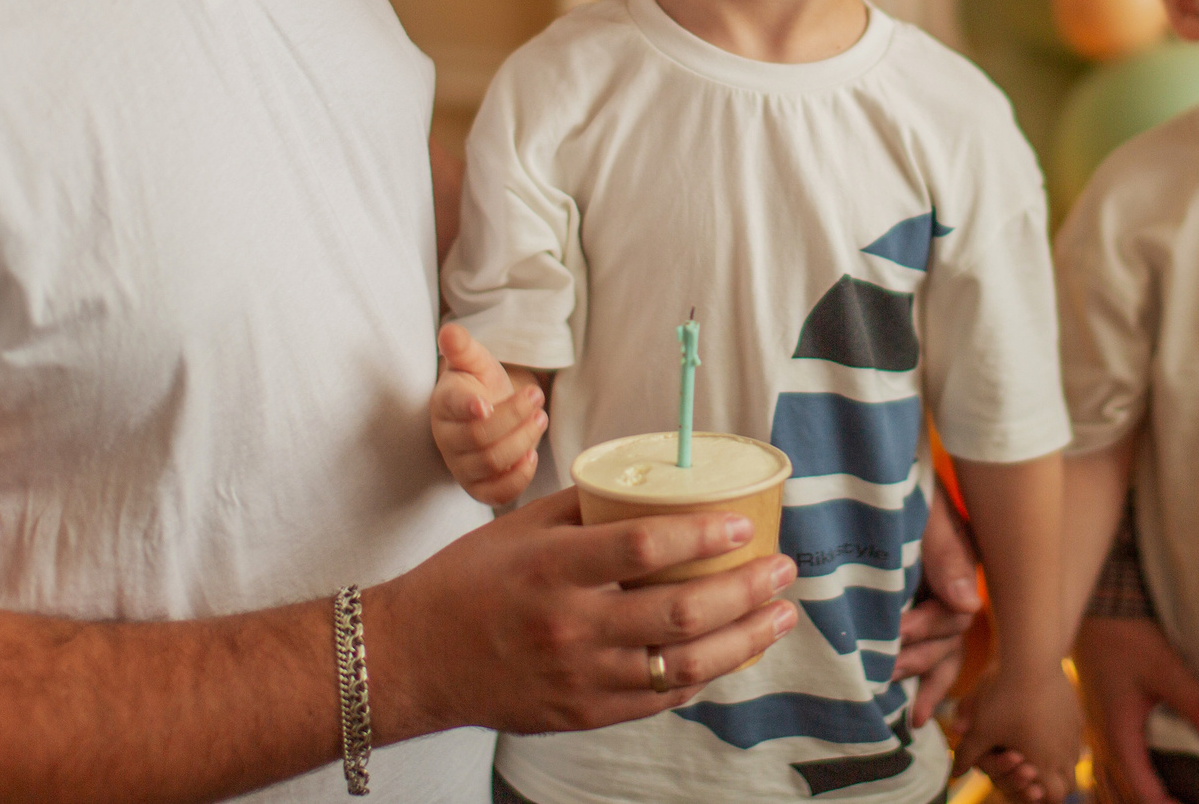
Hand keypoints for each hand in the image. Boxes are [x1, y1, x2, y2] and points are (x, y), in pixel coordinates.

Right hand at [363, 487, 800, 742]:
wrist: (415, 657)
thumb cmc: (468, 580)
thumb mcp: (520, 526)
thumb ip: (587, 509)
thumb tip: (654, 485)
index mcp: (554, 568)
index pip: (644, 549)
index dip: (702, 536)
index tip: (744, 526)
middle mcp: (571, 626)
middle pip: (679, 612)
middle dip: (745, 591)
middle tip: (783, 569)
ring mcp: (579, 677)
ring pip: (682, 666)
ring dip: (742, 640)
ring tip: (778, 616)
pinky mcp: (582, 713)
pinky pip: (658, 699)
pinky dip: (701, 676)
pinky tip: (729, 654)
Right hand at [429, 323, 544, 504]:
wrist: (487, 412)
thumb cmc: (479, 385)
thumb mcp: (474, 361)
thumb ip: (462, 347)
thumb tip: (449, 331)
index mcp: (444, 404)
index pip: (451, 408)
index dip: (467, 408)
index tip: (486, 404)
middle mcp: (447, 439)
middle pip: (478, 437)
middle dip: (514, 417)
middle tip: (536, 398)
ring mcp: (461, 466)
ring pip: (490, 463)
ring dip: (522, 441)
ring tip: (540, 418)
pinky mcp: (478, 488)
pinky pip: (496, 494)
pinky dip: (518, 478)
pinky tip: (531, 456)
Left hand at [893, 493, 983, 727]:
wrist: (871, 466)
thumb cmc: (898, 484)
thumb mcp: (924, 511)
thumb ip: (946, 552)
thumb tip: (969, 605)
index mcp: (956, 562)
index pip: (956, 612)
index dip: (930, 625)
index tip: (898, 629)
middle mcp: (951, 586)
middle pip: (950, 638)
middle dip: (920, 653)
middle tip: (887, 663)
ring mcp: (934, 599)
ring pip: (943, 651)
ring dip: (920, 672)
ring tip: (891, 685)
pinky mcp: (913, 608)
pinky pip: (933, 654)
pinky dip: (926, 683)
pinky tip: (915, 712)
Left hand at [954, 668, 1081, 803]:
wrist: (1032, 661)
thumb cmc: (1004, 698)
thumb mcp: (981, 728)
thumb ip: (968, 754)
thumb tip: (953, 772)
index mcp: (1044, 762)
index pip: (1055, 796)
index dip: (1043, 797)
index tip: (1031, 792)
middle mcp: (1065, 752)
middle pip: (1068, 783)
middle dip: (1054, 784)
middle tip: (1037, 778)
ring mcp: (1074, 733)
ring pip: (1075, 759)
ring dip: (1061, 762)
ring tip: (1043, 756)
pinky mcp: (1077, 713)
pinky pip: (1076, 737)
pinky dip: (1065, 741)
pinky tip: (1051, 730)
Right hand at [1072, 617, 1198, 803]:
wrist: (1094, 604)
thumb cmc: (1124, 635)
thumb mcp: (1165, 669)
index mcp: (1119, 736)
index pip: (1143, 793)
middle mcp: (1103, 740)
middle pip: (1123, 794)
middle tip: (1186, 803)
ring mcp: (1096, 730)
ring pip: (1111, 782)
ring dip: (1137, 795)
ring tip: (1168, 796)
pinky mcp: (1099, 716)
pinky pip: (1107, 764)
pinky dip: (1125, 780)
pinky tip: (1144, 772)